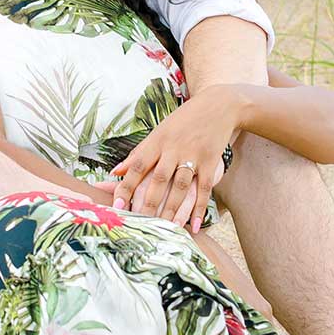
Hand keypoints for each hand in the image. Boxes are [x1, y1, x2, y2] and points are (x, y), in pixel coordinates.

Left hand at [109, 85, 242, 233]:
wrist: (218, 105)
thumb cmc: (183, 122)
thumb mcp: (158, 133)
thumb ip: (138, 154)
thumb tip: (115, 172)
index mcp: (157, 141)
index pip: (138, 165)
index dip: (126, 185)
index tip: (117, 204)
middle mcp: (173, 148)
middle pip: (158, 180)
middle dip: (147, 203)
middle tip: (139, 223)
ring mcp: (193, 155)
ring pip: (180, 187)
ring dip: (171, 209)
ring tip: (164, 228)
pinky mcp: (211, 162)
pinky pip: (204, 189)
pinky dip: (198, 208)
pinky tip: (193, 225)